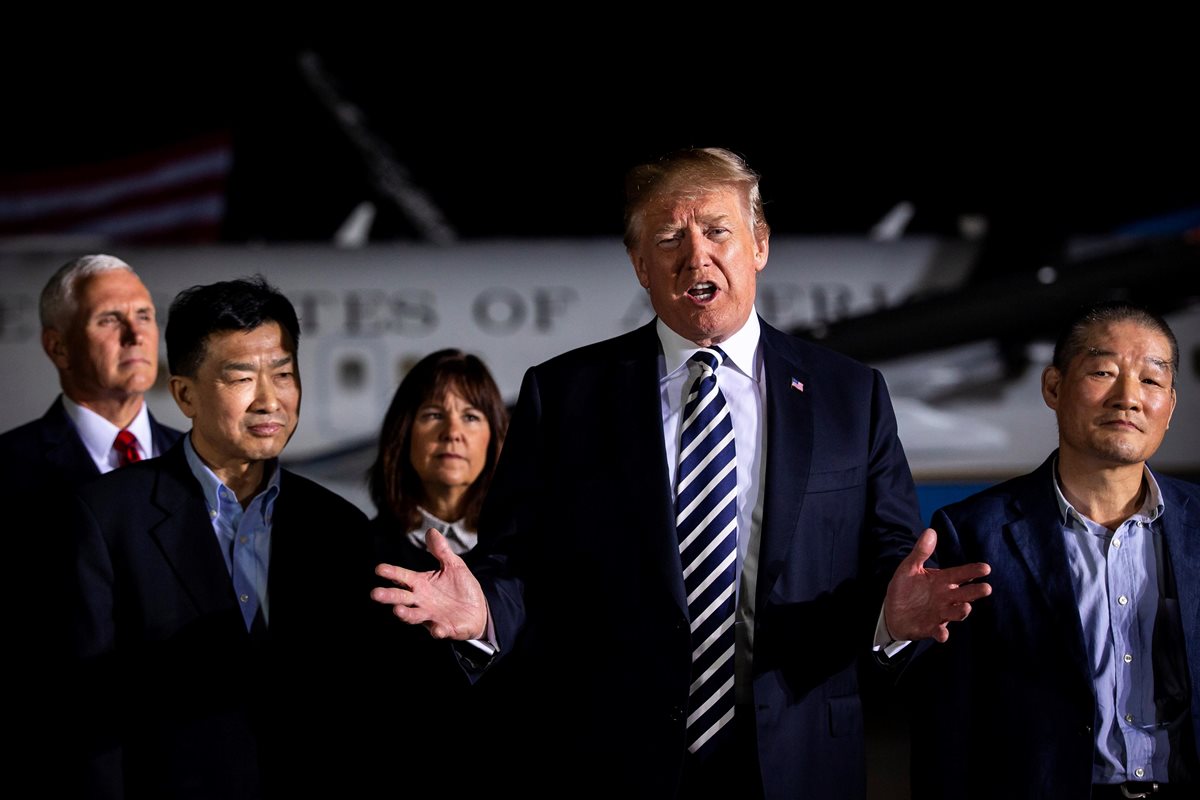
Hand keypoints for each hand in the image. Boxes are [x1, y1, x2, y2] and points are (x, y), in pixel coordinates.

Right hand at [371, 528, 488, 639]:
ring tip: (397, 611)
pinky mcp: (444, 628)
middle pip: (401, 598)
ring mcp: (431, 616)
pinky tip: (437, 629)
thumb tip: (431, 531)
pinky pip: (438, 630)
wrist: (478, 609)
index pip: (402, 577)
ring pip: (414, 616)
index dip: (391, 573)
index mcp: (421, 584)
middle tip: (375, 593)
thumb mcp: (453, 565)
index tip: (379, 569)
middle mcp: (421, 601)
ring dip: (405, 614)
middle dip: (388, 596)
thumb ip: (441, 551)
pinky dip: (437, 630)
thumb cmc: (461, 587)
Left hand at [884, 528, 990, 642]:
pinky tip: (942, 633)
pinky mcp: (931, 628)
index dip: (972, 571)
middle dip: (975, 592)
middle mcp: (946, 597)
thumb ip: (921, 552)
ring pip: (955, 613)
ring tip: (966, 608)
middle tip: (986, 588)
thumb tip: (930, 531)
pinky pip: (939, 631)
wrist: (892, 612)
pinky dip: (942, 633)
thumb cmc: (906, 588)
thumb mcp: (909, 567)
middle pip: (964, 594)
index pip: (961, 574)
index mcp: (943, 580)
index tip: (985, 568)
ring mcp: (940, 613)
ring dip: (961, 611)